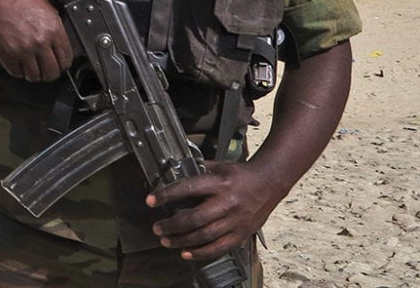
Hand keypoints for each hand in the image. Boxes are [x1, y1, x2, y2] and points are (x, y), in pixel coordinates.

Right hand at [0, 0, 72, 81]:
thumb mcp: (42, 0)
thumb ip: (54, 18)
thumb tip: (61, 31)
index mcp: (53, 28)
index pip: (66, 59)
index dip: (62, 63)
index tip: (57, 63)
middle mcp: (40, 41)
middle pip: (52, 73)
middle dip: (48, 72)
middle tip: (43, 67)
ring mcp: (24, 50)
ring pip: (35, 76)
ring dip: (32, 73)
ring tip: (28, 64)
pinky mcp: (8, 56)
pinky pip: (17, 73)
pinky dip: (17, 70)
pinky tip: (16, 60)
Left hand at [146, 160, 283, 260]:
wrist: (269, 182)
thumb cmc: (240, 174)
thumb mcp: (218, 166)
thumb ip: (198, 170)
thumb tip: (174, 171)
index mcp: (218, 183)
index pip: (188, 188)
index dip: (167, 195)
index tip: (150, 200)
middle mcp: (227, 202)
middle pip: (195, 218)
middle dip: (172, 225)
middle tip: (157, 228)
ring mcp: (236, 220)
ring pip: (205, 236)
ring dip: (182, 241)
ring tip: (166, 241)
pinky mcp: (242, 233)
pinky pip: (219, 247)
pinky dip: (201, 253)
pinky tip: (187, 253)